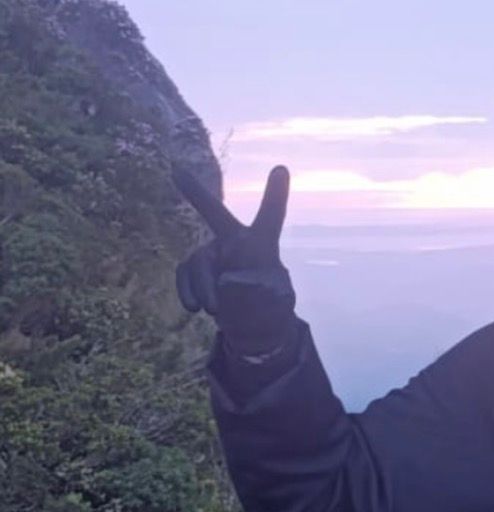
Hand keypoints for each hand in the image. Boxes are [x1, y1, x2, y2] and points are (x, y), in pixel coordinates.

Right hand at [173, 165, 296, 357]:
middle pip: (216, 214)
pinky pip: (185, 274)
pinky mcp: (195, 269)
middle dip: (196, 193)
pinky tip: (194, 307)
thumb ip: (260, 290)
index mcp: (263, 245)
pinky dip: (188, 291)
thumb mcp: (276, 301)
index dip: (276, 194)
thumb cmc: (271, 307)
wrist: (253, 325)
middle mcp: (235, 242)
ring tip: (214, 310)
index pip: (271, 216)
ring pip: (198, 260)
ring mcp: (212, 254)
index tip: (281, 168)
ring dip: (203, 286)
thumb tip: (230, 283)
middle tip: (176, 171)